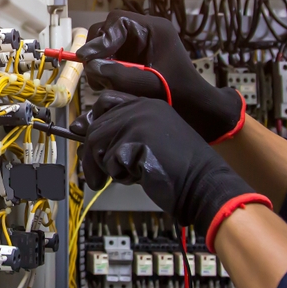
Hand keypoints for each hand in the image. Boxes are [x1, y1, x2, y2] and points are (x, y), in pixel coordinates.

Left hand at [69, 91, 269, 248]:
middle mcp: (142, 107)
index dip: (92, 123)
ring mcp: (140, 121)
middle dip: (92, 156)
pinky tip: (141, 177)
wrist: (204, 184)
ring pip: (97, 143)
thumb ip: (122, 133)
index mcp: (148, 104)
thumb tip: (82, 130)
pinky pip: (110, 160)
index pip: (104, 102)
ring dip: (106, 167)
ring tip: (126, 177)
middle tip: (98, 178)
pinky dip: (120, 175)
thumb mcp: (149, 141)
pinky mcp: (138, 139)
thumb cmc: (179, 168)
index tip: (87, 141)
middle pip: (95, 127)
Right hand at [77, 10, 244, 143]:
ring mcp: (138, 44)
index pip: (117, 22)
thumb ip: (120, 75)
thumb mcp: (150, 85)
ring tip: (101, 83)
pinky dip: (105, 70)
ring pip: (105, 45)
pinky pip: (110, 57)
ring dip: (99, 63)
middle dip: (97, 51)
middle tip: (95, 74)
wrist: (196, 108)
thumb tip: (91, 66)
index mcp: (154, 29)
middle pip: (107, 30)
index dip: (99, 39)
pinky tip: (108, 85)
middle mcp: (144, 32)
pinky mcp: (133, 57)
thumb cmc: (180, 94)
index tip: (87, 58)